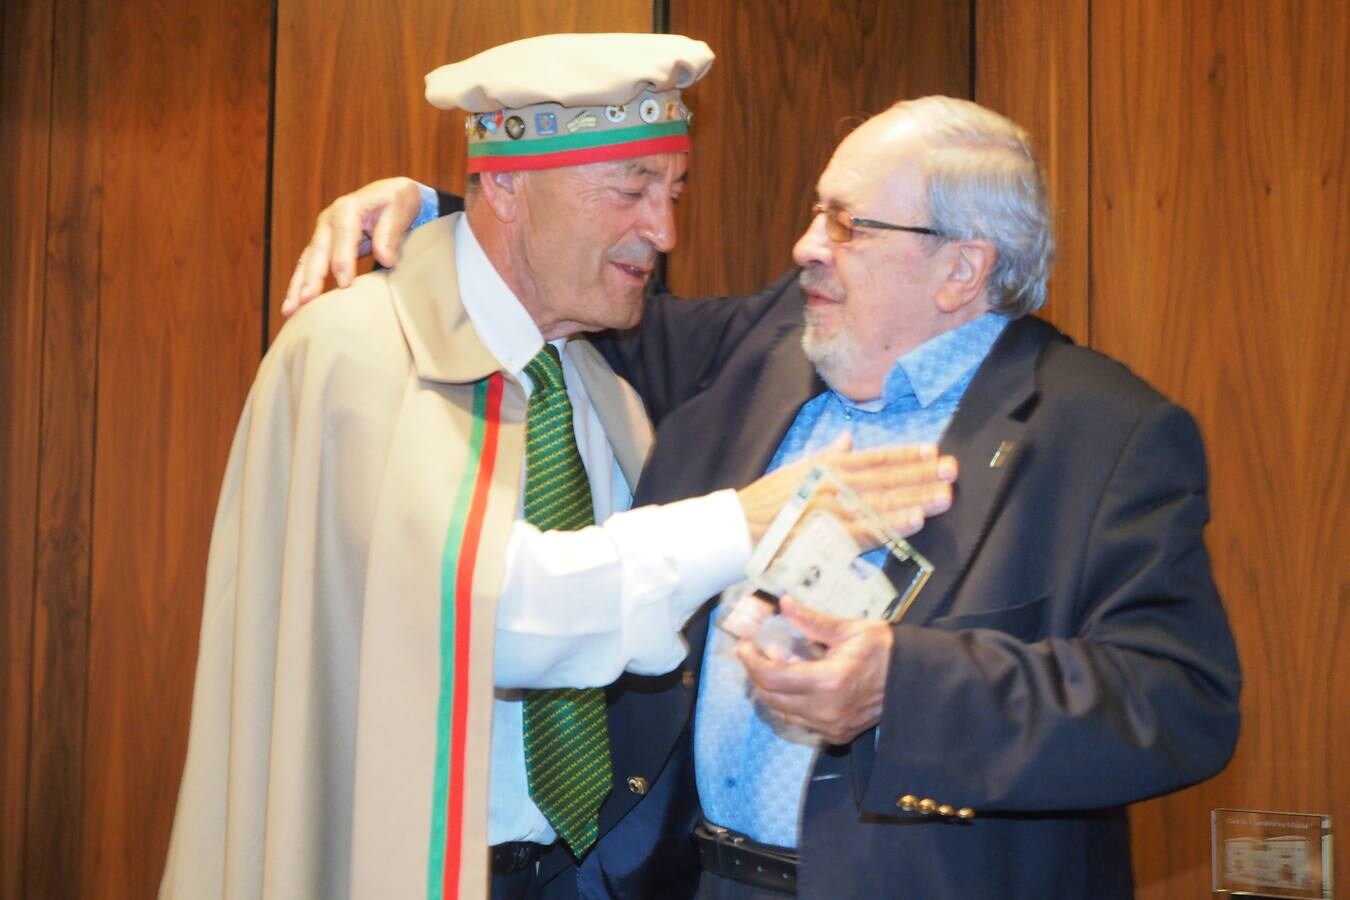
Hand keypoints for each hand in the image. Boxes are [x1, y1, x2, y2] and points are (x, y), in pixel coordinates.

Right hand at [282, 176, 424, 314]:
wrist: (388, 196)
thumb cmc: (396, 202)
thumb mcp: (400, 208)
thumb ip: (391, 232)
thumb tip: (386, 259)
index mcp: (348, 208)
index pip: (342, 234)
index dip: (342, 259)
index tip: (344, 284)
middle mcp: (328, 220)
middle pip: (318, 250)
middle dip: (312, 277)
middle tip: (308, 301)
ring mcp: (322, 234)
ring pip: (307, 262)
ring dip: (297, 287)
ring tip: (290, 311)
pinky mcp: (322, 248)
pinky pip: (308, 268)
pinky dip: (300, 288)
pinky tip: (293, 309)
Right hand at [735, 434, 956, 543]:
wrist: (739, 528)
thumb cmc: (767, 501)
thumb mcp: (796, 469)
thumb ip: (827, 455)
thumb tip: (848, 439)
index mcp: (828, 467)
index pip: (875, 459)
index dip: (905, 456)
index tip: (933, 453)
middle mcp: (834, 484)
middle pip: (885, 480)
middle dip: (921, 476)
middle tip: (952, 473)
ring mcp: (833, 510)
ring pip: (882, 504)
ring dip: (915, 499)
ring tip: (944, 497)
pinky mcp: (829, 536)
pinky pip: (867, 531)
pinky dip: (892, 526)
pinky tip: (915, 521)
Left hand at [737, 597, 893, 744]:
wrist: (914, 680)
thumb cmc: (885, 650)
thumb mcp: (849, 629)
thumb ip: (812, 621)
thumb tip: (783, 605)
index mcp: (829, 681)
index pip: (771, 677)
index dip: (751, 661)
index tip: (744, 645)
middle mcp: (826, 710)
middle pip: (771, 696)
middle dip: (757, 673)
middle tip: (757, 652)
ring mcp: (831, 726)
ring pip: (782, 712)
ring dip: (773, 690)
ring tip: (778, 665)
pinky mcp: (837, 735)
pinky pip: (801, 721)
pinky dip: (790, 704)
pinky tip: (798, 683)